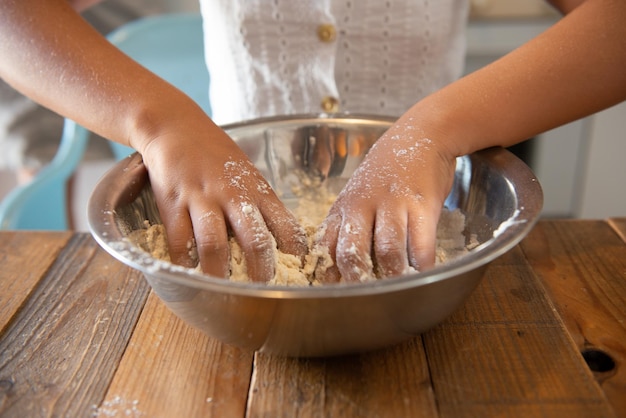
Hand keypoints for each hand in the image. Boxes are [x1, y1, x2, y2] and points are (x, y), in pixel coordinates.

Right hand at [138, 111, 307, 281]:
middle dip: (261, 272)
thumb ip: (260, 203)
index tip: (300, 270)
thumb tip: (279, 240)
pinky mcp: (172, 203)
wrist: (174, 126)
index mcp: (257, 189)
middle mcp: (233, 195)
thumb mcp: (247, 173)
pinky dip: (185, 263)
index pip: (286, 224)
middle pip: (254, 241)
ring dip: (220, 273)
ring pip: (215, 245)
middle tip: (263, 291)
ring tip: (223, 290)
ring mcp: (202, 199)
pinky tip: (190, 273)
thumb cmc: (215, 152)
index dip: (295, 251)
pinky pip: (179, 241)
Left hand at [314, 116, 456, 282]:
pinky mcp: (421, 203)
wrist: (420, 135)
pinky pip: (421, 243)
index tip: (333, 293)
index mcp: (343, 208)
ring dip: (392, 276)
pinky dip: (421, 265)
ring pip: (386, 250)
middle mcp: (363, 206)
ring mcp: (392, 204)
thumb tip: (334, 270)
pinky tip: (421, 273)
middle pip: (351, 251)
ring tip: (396, 289)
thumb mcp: (357, 195)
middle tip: (365, 298)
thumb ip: (346, 227)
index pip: (325, 245)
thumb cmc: (385, 173)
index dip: (327, 273)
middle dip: (356, 279)